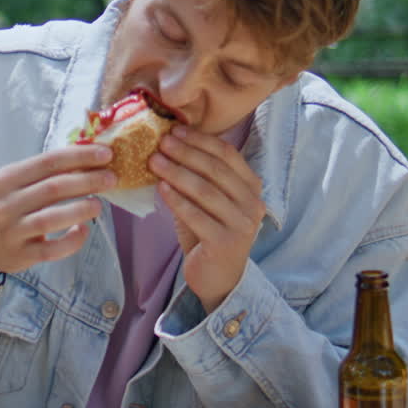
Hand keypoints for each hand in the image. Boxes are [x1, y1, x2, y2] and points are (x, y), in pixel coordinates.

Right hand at [0, 145, 114, 278]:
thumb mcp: (9, 182)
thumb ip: (40, 172)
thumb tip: (85, 158)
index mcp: (6, 179)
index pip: (48, 162)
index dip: (79, 156)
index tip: (105, 154)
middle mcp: (7, 204)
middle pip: (53, 188)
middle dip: (88, 180)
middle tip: (111, 178)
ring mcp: (12, 231)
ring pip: (52, 218)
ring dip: (81, 209)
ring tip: (98, 204)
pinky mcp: (20, 256)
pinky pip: (52, 250)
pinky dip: (72, 240)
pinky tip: (83, 230)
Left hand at [150, 125, 264, 313]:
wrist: (217, 277)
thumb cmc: (207, 232)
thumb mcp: (205, 201)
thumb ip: (197, 176)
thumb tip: (167, 145)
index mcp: (251, 187)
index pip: (227, 155)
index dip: (201, 140)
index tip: (175, 130)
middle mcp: (253, 204)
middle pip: (216, 170)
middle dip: (186, 152)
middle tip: (161, 141)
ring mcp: (242, 224)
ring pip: (206, 190)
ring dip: (177, 173)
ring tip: (154, 161)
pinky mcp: (226, 242)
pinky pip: (197, 215)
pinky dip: (177, 200)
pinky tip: (161, 188)